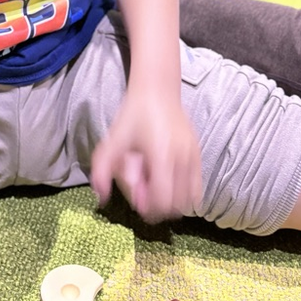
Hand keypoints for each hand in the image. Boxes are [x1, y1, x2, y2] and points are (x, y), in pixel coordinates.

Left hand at [91, 89, 201, 223]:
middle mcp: (182, 159)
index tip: (137, 200)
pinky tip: (168, 182)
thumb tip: (101, 197)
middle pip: (176, 204)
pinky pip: (197, 188)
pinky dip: (184, 194)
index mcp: (161, 156)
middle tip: (145, 193)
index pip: (163, 200)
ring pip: (189, 199)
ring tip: (157, 187)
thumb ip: (101, 169)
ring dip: (173, 202)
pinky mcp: (199, 156)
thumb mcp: (112, 140)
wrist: (157, 91)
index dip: (149, 208)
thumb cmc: (133, 115)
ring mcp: (194, 158)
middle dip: (159, 207)